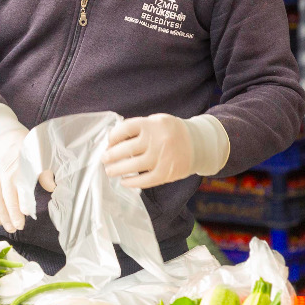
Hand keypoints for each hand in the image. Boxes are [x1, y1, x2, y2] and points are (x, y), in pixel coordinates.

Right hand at [0, 103, 33, 232]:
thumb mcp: (35, 151)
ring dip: (1, 215)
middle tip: (18, 228)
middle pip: (6, 195)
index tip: (27, 212)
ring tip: (9, 228)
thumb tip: (52, 188)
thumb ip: (43, 171)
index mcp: (18, 163)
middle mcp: (2, 170)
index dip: (23, 199)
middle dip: (12, 213)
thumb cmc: (20, 144)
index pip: (20, 185)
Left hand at [103, 114, 229, 188]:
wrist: (200, 144)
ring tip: (109, 170)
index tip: (108, 142)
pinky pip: (144, 181)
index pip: (125, 129)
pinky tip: (124, 181)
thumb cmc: (172, 132)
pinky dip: (131, 183)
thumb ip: (138, 128)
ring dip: (116, 170)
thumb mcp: (157, 122)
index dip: (113, 137)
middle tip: (104, 159)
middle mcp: (157, 140)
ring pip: (132, 166)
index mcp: (153, 124)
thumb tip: (113, 141)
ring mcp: (161, 158)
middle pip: (125, 149)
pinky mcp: (166, 173)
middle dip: (110, 156)